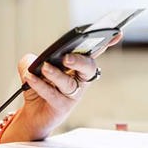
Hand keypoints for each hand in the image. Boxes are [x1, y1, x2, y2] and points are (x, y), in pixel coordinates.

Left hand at [1, 33, 121, 141]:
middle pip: (88, 68)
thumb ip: (31, 60)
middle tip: (67, 57)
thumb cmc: (40, 87)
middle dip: (80, 61)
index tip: (116, 33)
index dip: (106, 43)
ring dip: (55, 74)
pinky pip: (53, 94)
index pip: (93, 51)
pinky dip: (40, 85)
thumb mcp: (33, 69)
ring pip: (68, 83)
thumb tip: (32, 61)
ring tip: (44, 67)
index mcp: (78, 66)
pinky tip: (30, 78)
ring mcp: (73, 94)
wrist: (33, 114)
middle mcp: (80, 79)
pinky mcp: (63, 107)